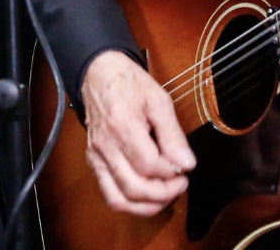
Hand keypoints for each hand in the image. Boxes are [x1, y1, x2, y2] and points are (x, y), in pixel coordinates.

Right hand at [79, 50, 196, 215]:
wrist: (100, 74)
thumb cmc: (129, 84)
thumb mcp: (159, 101)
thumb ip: (173, 135)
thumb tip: (186, 163)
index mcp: (122, 126)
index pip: (150, 165)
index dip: (171, 172)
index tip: (184, 166)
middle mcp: (106, 146)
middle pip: (135, 188)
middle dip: (163, 194)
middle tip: (180, 183)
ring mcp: (97, 157)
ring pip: (119, 199)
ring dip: (147, 206)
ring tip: (166, 194)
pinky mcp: (94, 162)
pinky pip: (109, 194)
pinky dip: (130, 203)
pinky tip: (147, 196)